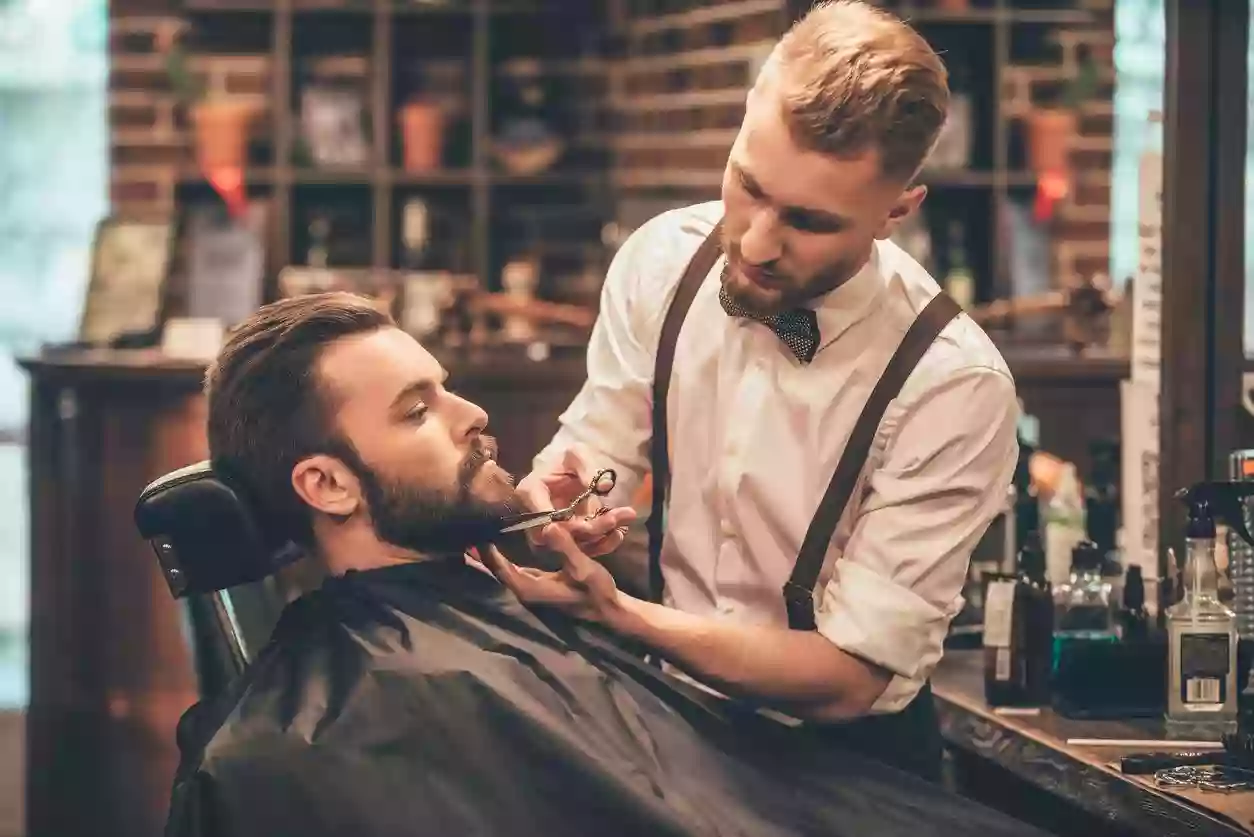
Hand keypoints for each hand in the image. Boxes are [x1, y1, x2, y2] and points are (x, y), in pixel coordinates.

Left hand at [484, 524, 623, 623]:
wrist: (608, 608)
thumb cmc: (597, 590)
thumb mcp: (584, 567)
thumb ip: (566, 548)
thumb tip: (548, 526)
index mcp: (531, 588)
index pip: (500, 569)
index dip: (486, 553)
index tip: (476, 531)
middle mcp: (526, 591)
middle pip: (495, 571)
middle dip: (480, 554)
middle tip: (467, 530)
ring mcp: (531, 589)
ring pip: (503, 571)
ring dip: (489, 557)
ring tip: (475, 537)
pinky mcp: (538, 585)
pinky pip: (512, 570)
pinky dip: (501, 560)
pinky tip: (497, 548)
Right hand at [517, 445, 634, 556]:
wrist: (569, 474)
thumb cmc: (567, 461)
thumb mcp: (576, 454)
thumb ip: (585, 466)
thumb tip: (605, 485)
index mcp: (530, 492)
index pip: (543, 516)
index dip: (565, 524)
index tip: (591, 519)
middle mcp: (535, 519)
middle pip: (561, 535)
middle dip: (591, 529)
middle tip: (615, 518)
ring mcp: (551, 533)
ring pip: (574, 546)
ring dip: (601, 538)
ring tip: (622, 523)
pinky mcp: (568, 541)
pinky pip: (584, 550)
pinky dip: (603, 545)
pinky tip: (619, 533)